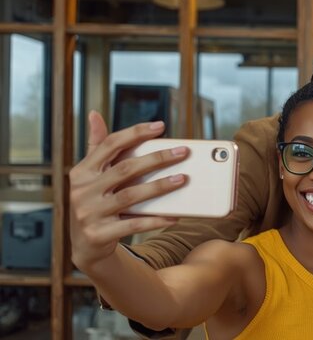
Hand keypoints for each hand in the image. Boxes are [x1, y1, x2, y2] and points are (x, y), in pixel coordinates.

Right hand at [70, 112, 189, 269]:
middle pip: (126, 169)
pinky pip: (134, 224)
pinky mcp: (99, 234)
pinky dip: (156, 220)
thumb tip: (94, 114)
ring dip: (160, 187)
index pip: (110, 145)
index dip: (135, 133)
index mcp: (81, 172)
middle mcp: (82, 191)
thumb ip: (96, 147)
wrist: (85, 245)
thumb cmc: (94, 201)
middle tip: (182, 152)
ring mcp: (89, 213)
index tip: (160, 126)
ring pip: (131, 196)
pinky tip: (175, 215)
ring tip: (183, 179)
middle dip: (157, 158)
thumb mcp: (90, 176)